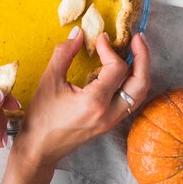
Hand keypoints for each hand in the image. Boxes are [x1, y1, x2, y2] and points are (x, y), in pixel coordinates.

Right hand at [0, 27, 150, 183]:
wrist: (39, 149)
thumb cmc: (41, 117)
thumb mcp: (49, 81)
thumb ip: (64, 54)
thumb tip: (79, 34)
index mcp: (95, 102)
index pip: (117, 68)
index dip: (110, 49)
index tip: (100, 38)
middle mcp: (109, 113)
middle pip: (140, 82)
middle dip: (143, 56)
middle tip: (138, 38)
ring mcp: (112, 120)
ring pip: (139, 93)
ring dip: (141, 70)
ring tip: (135, 51)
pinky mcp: (110, 123)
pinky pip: (130, 101)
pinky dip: (131, 83)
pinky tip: (121, 70)